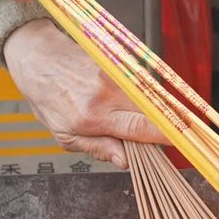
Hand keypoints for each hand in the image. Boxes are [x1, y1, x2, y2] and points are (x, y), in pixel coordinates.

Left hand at [3, 19, 166, 166]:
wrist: (38, 58)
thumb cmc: (47, 97)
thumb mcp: (65, 135)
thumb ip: (98, 148)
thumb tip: (126, 160)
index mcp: (93, 116)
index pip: (141, 129)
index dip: (165, 136)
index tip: (179, 142)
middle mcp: (107, 93)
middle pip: (151, 113)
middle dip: (158, 126)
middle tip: (152, 137)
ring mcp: (114, 74)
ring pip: (147, 98)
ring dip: (147, 111)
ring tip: (128, 116)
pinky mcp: (118, 62)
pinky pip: (138, 84)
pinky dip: (138, 96)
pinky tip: (123, 99)